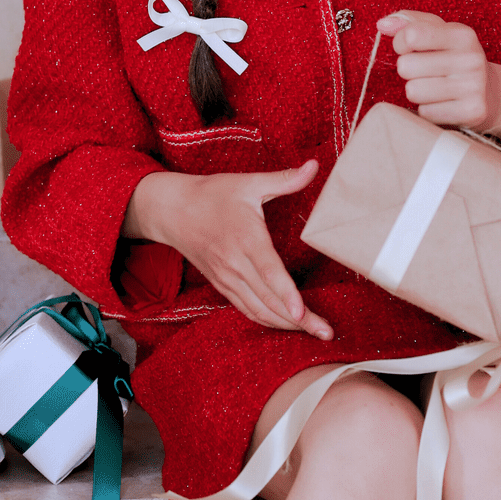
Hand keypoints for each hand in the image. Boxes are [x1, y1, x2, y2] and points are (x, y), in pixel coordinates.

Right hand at [126, 165, 332, 338]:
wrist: (172, 211)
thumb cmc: (212, 195)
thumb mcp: (248, 183)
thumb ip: (284, 179)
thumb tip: (314, 166)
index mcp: (246, 238)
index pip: (269, 273)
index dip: (286, 295)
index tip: (302, 313)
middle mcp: (235, 264)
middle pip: (269, 300)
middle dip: (299, 320)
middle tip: (327, 333)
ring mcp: (227, 278)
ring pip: (259, 310)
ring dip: (287, 325)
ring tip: (315, 332)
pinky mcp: (223, 285)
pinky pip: (247, 310)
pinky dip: (268, 321)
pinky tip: (288, 324)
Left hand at [378, 10, 493, 127]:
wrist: (492, 94)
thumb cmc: (454, 58)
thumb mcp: (439, 33)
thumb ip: (408, 23)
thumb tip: (382, 25)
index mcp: (462, 35)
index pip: (411, 35)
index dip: (401, 43)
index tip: (410, 48)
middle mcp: (471, 59)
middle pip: (405, 66)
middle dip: (408, 71)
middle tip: (425, 72)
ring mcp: (473, 87)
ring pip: (413, 91)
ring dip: (417, 92)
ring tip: (434, 88)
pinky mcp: (472, 112)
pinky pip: (425, 112)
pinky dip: (428, 110)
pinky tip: (443, 103)